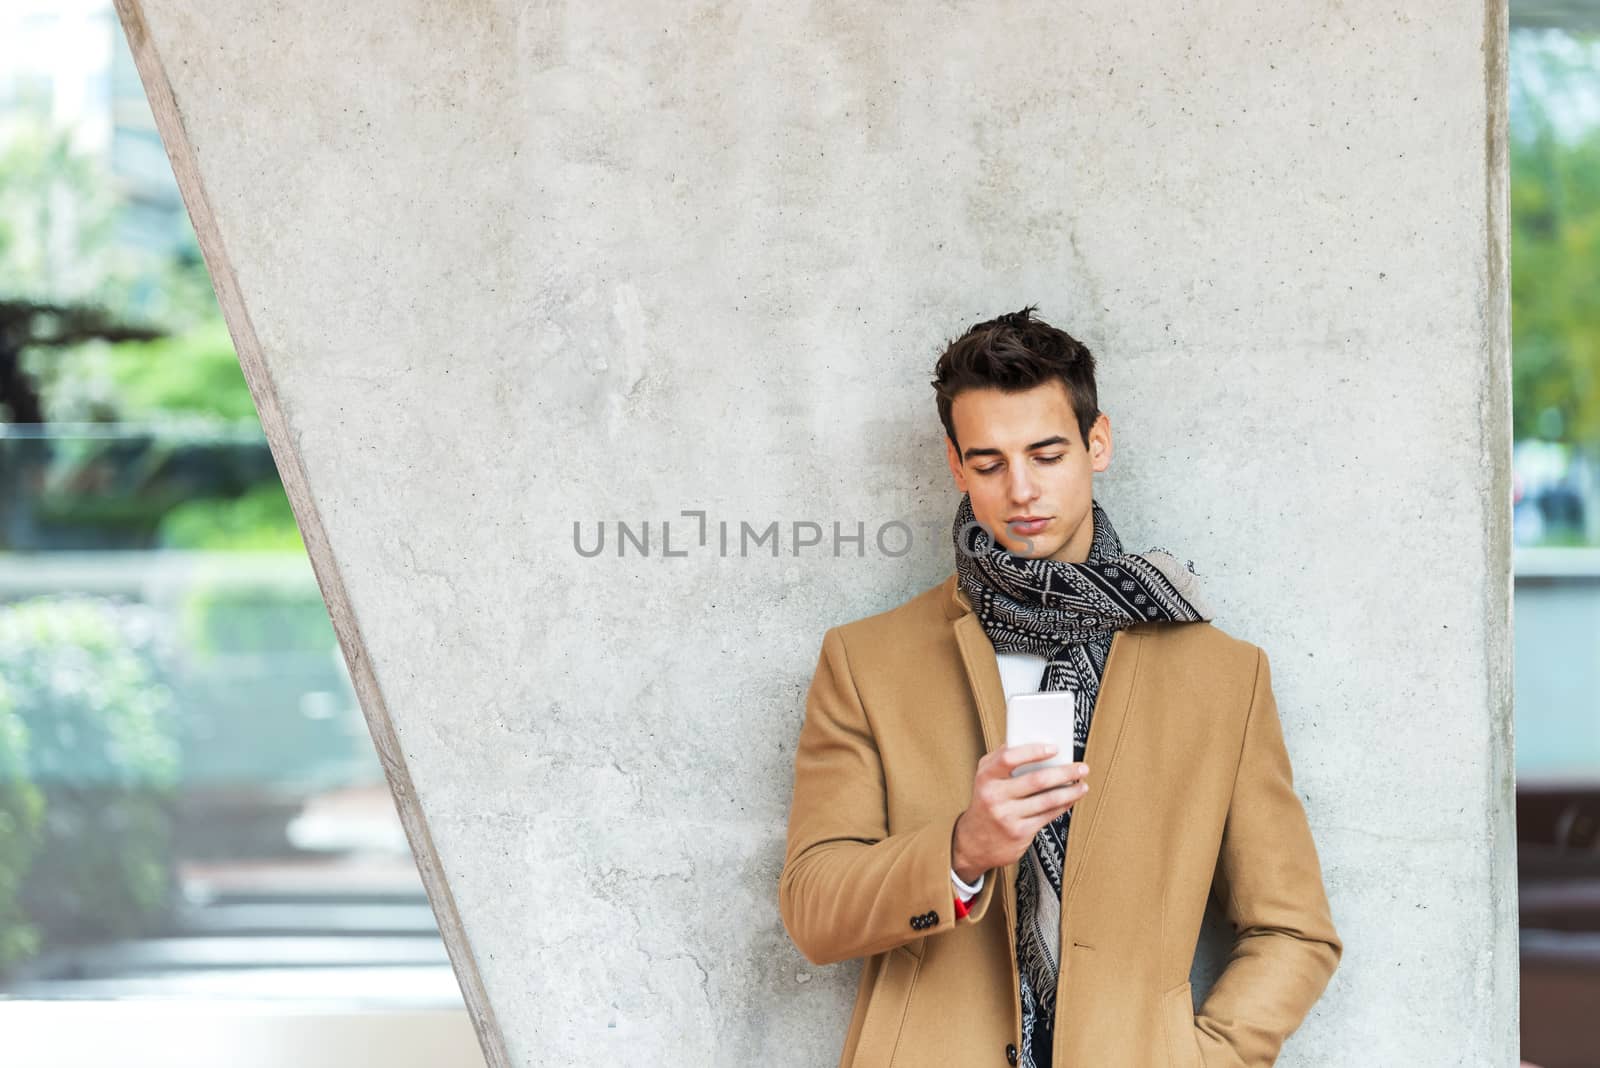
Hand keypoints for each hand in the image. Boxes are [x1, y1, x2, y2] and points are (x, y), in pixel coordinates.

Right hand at [950, 744, 1088, 884]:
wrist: (974, 842)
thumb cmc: (985, 802)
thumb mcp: (985, 778)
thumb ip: (1002, 758)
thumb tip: (1032, 742)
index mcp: (986, 777)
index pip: (1009, 758)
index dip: (1034, 751)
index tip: (1055, 748)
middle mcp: (994, 796)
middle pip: (1036, 780)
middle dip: (1064, 772)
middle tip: (1081, 767)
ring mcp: (1007, 816)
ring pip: (1047, 800)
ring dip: (1070, 791)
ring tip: (1082, 785)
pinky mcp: (1019, 833)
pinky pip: (1047, 816)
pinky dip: (1063, 805)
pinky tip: (1071, 799)